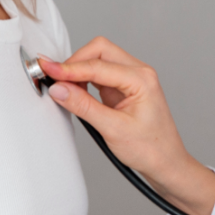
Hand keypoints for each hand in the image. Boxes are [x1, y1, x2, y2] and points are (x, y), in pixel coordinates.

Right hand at [39, 37, 214, 214]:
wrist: (166, 163)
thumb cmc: (150, 148)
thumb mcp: (113, 129)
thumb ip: (84, 106)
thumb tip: (59, 89)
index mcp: (141, 79)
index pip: (98, 65)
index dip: (69, 68)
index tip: (47, 69)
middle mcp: (138, 73)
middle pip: (99, 51)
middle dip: (75, 62)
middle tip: (55, 79)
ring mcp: (131, 79)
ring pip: (99, 60)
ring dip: (78, 70)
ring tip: (63, 88)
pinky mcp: (123, 88)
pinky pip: (99, 74)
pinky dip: (84, 79)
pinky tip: (74, 92)